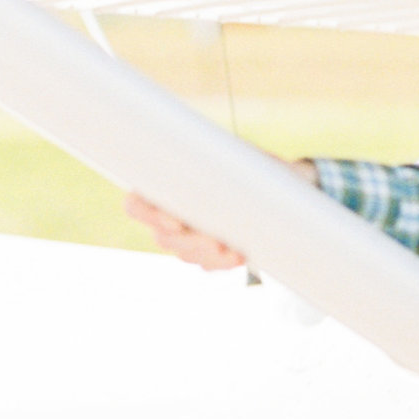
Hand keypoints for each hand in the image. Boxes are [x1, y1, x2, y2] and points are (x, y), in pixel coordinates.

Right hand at [125, 155, 315, 270]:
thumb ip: (227, 159)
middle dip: (190, 243)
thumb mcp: (240, 155)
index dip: (149, 215)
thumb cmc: (250, 161)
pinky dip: (221, 262)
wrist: (281, 180)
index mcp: (162, 184)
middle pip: (163, 237)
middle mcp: (167, 212)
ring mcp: (184, 235)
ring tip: (235, 253)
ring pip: (184, 253)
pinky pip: (205, 263)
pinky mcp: (206, 251)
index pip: (137, 205)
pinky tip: (238, 256)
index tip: (178, 222)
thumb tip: (229, 162)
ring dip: (208, 256)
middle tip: (218, 242)